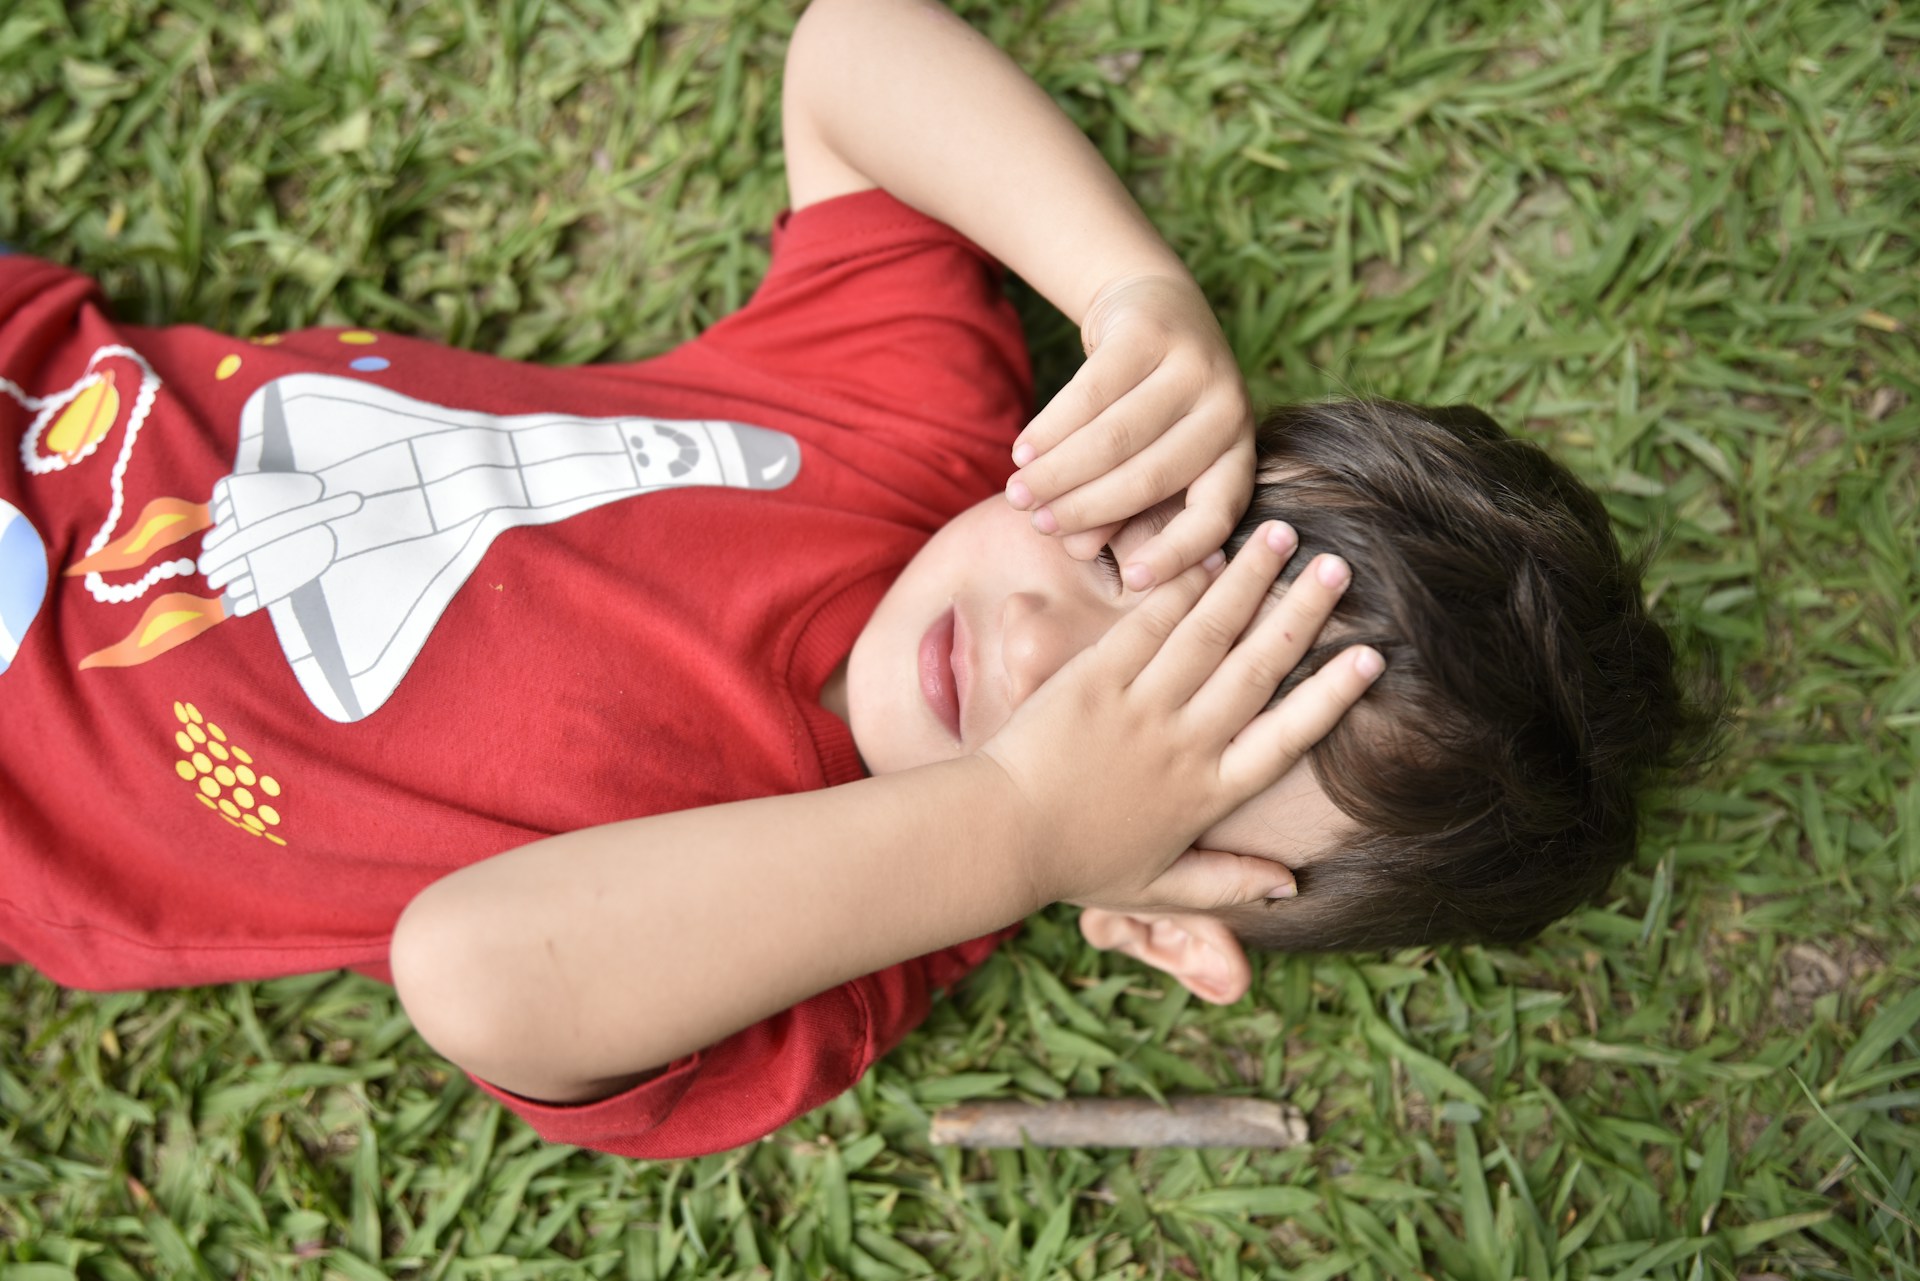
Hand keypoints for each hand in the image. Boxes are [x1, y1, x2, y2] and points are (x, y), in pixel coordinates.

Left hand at [974, 521, 1383, 912]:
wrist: (999, 837)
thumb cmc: (1074, 865)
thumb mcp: (1158, 889)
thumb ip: (1227, 884)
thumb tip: (1291, 884)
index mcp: (1206, 794)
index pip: (1285, 739)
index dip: (1331, 696)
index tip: (1372, 657)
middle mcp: (1183, 744)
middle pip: (1256, 670)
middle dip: (1301, 615)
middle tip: (1340, 570)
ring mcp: (1140, 708)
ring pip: (1208, 634)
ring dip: (1249, 582)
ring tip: (1283, 537)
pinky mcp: (1094, 679)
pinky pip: (1147, 626)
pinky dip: (1180, 588)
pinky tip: (1208, 554)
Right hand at [1003, 274, 1255, 589]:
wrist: (1152, 308)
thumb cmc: (1148, 407)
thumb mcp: (1150, 459)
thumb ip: (1122, 510)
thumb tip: (1078, 550)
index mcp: (1237, 455)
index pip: (1214, 516)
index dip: (1175, 554)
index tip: (1130, 581)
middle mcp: (1227, 411)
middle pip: (1148, 477)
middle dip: (1086, 508)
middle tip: (1039, 525)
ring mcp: (1193, 366)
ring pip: (1113, 438)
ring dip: (1058, 471)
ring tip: (1019, 493)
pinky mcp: (1149, 332)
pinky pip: (1088, 394)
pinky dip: (1051, 428)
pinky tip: (1024, 450)